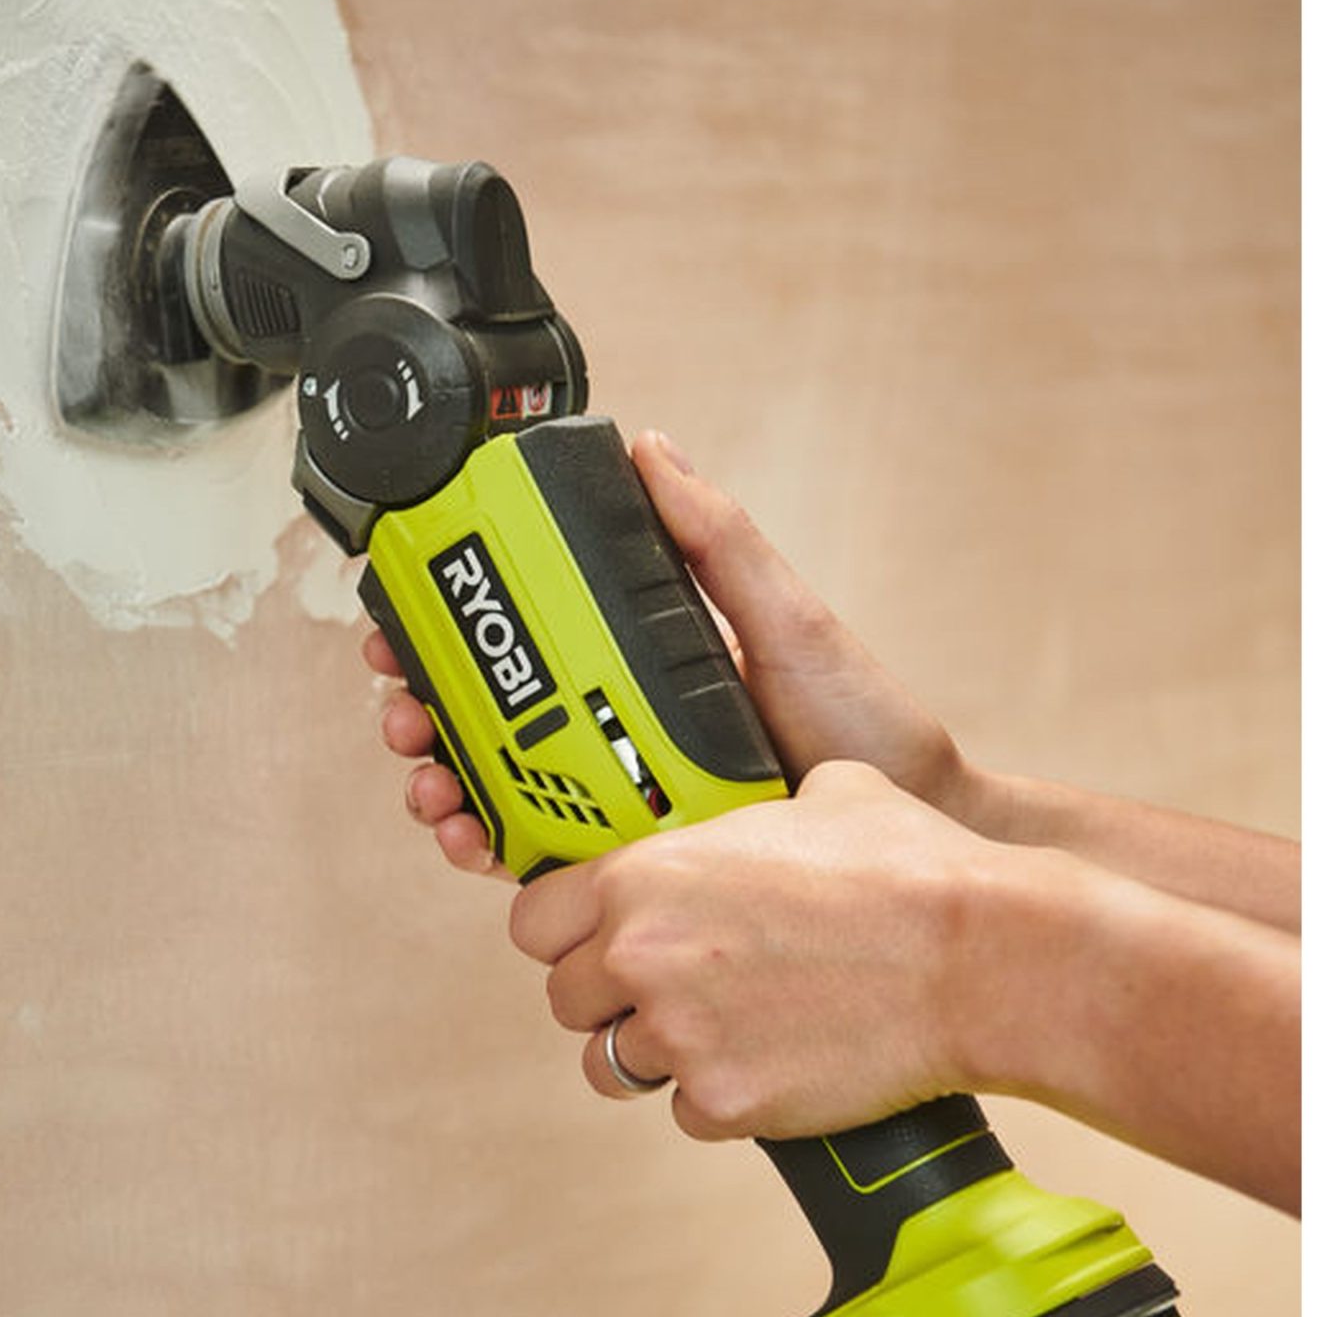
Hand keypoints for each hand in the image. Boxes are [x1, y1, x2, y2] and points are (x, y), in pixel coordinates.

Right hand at [365, 431, 971, 875]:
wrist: (913, 841)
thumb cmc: (863, 729)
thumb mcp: (786, 617)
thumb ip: (716, 542)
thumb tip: (651, 450)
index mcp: (637, 662)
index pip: (522, 639)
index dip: (449, 631)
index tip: (407, 625)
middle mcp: (615, 727)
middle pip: (486, 715)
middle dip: (422, 711)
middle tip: (404, 712)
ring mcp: (618, 798)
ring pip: (496, 786)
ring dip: (440, 781)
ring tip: (432, 785)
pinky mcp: (630, 866)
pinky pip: (539, 859)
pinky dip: (486, 847)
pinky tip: (470, 839)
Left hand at [504, 758, 999, 1140]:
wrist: (983, 958)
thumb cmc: (912, 869)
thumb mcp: (824, 794)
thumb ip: (754, 809)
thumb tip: (772, 802)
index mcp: (644, 876)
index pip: (532, 921)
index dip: (567, 931)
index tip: (598, 937)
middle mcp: (642, 956)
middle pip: (564, 1000)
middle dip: (609, 997)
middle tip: (672, 988)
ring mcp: (680, 1037)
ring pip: (613, 1067)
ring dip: (655, 1054)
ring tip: (718, 1033)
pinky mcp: (725, 1103)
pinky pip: (687, 1114)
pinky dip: (721, 1100)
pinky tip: (774, 1065)